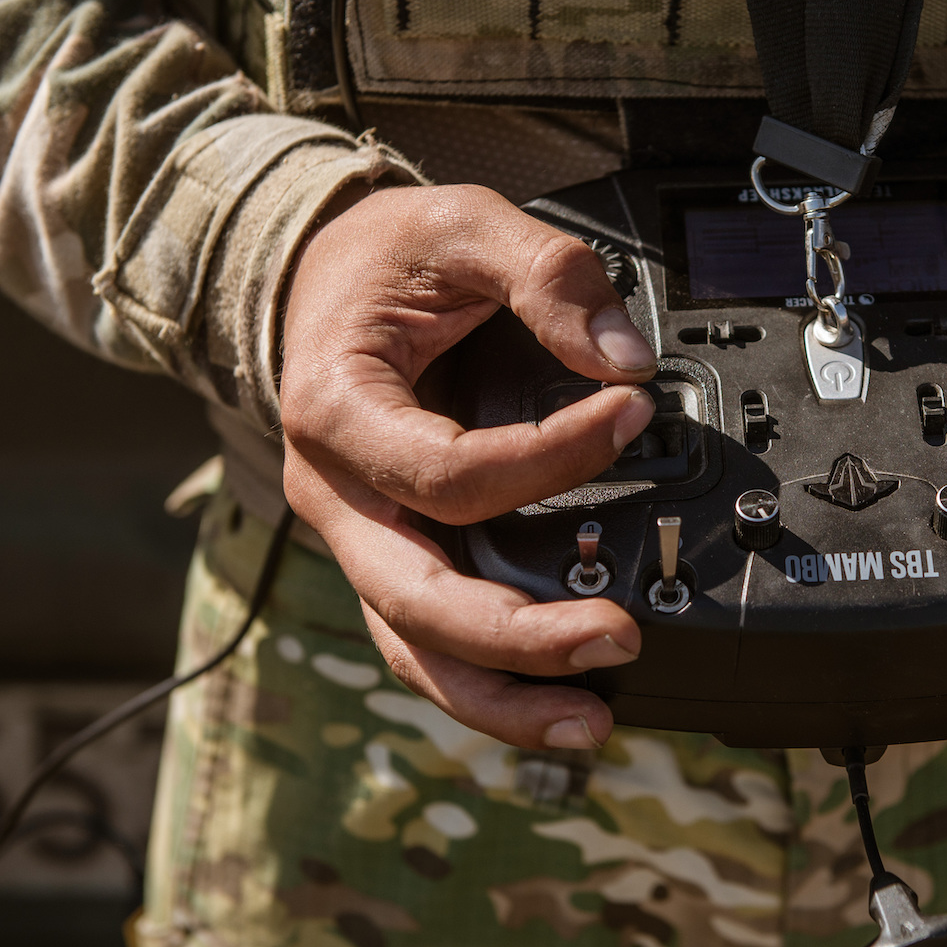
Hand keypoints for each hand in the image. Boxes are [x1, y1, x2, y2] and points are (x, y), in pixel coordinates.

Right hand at [280, 184, 658, 749]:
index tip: (633, 415)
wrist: (313, 278)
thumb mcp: (460, 225)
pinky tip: (564, 704)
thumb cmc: (380, 261)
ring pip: (417, 651)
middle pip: (419, 601)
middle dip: (520, 637)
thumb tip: (624, 358)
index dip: (554, 459)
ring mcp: (362, 542)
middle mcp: (337, 499)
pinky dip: (492, 685)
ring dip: (504, 697)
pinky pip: (432, 643)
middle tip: (618, 637)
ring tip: (595, 720)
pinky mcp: (394, 560)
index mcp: (336, 413)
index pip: (450, 473)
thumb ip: (547, 275)